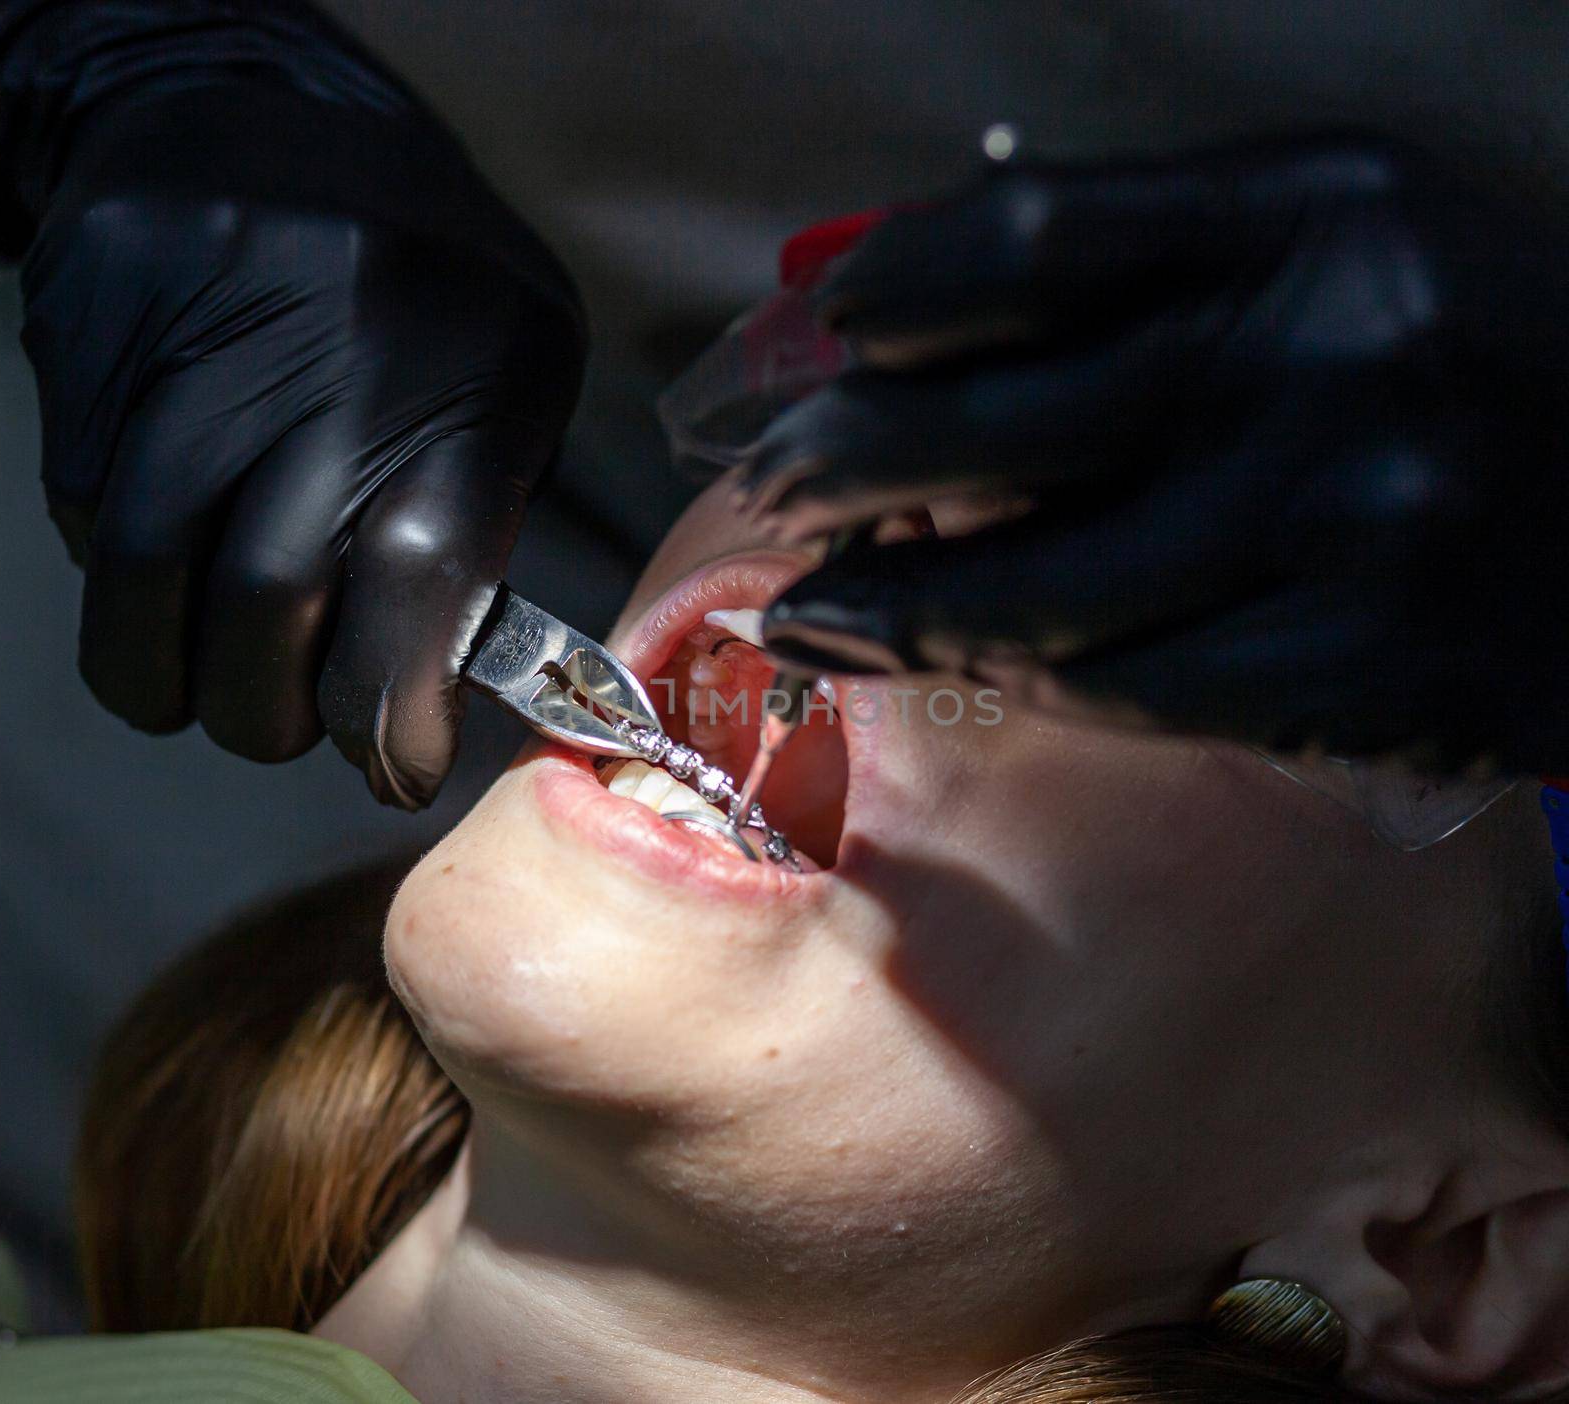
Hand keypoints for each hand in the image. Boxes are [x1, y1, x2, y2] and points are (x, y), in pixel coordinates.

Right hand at [0, 3, 584, 806]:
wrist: (257, 118)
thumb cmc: (423, 285)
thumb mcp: (515, 380)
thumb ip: (483, 521)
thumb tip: (424, 684)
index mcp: (461, 379)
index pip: (416, 584)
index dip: (393, 710)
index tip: (398, 766)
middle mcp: (323, 360)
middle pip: (265, 599)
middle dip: (274, 711)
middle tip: (293, 724)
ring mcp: (191, 342)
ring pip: (146, 572)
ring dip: (176, 674)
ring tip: (217, 683)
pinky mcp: (88, 338)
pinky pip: (86, 510)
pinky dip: (128, 579)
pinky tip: (176, 559)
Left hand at [745, 137, 1568, 774]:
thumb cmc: (1469, 371)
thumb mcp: (1340, 257)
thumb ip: (1151, 267)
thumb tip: (910, 313)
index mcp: (1320, 213)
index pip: (1035, 240)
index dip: (891, 292)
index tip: (814, 333)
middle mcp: (1337, 355)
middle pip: (1003, 420)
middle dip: (841, 463)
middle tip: (764, 493)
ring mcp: (1358, 523)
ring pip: (1045, 590)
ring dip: (890, 612)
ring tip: (804, 617)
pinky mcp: (1372, 670)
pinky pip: (1131, 690)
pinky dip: (1018, 680)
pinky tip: (953, 667)